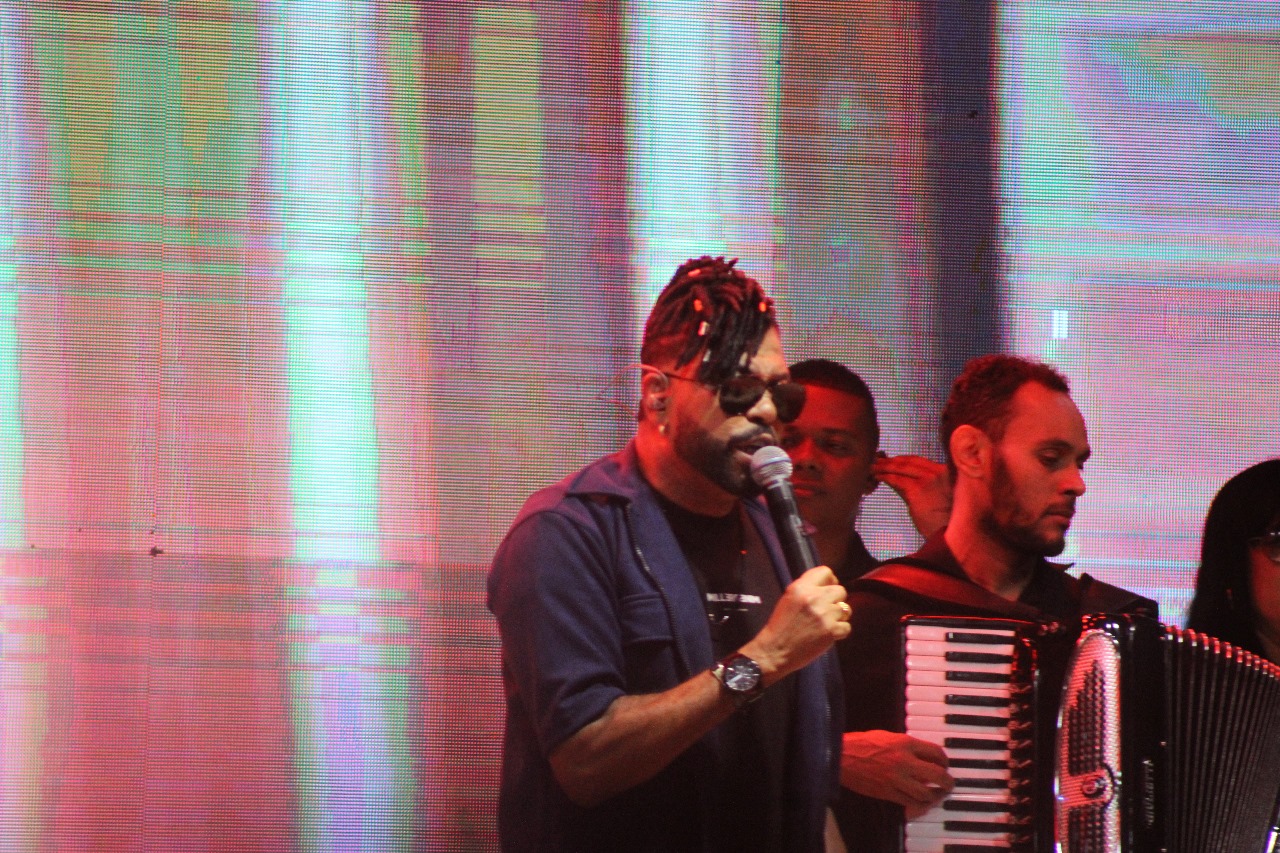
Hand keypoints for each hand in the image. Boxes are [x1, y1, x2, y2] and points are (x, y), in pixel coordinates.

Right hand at [741, 565, 849, 683]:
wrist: (775, 650)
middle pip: (840, 590)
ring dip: (839, 617)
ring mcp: (824, 614)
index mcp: (801, 587)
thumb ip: (807, 589)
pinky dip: (839, 632)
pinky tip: (826, 635)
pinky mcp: (831, 631)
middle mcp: (814, 598)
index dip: (830, 581)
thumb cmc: (780, 626)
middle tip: (827, 610)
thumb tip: (828, 586)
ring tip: (825, 624)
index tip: (827, 590)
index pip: (826, 571)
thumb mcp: (789, 599)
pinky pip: (847, 627)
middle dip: (836, 600)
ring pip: (846, 609)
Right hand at [840, 730, 952, 818]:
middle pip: (937, 774)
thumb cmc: (861, 744)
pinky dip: (920, 805)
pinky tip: (922, 803)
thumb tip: (922, 756)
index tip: (945, 764)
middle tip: (949, 783)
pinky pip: (911, 803)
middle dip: (947, 781)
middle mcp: (904, 761)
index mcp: (904, 743)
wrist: (842, 756)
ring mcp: (897, 778)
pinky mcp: (888, 792)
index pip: (935, 752)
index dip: (945, 760)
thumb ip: (906, 746)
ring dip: (936, 795)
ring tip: (938, 795)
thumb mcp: (887, 736)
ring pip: (926, 792)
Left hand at [872, 454, 951, 537]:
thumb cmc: (943, 520)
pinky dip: (885, 477)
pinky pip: (896, 479)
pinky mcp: (917, 490)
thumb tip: (895, 477)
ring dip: (884, 467)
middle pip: (910, 462)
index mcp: (947, 471)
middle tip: (877, 461)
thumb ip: (919, 484)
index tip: (890, 459)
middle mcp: (939, 472)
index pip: (919, 460)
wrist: (948, 534)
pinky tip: (877, 477)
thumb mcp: (937, 496)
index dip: (902, 459)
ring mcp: (929, 480)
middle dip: (891, 461)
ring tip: (873, 468)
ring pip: (902, 468)